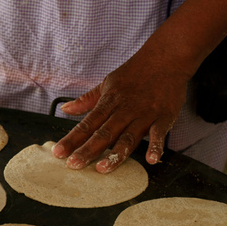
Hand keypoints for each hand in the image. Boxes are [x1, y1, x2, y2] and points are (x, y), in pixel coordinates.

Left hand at [52, 47, 191, 172]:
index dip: (72, 139)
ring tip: (103, 168)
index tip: (58, 152)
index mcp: (109, 102)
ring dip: (115, 154)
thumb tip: (64, 109)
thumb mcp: (107, 83)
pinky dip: (156, 146)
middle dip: (87, 150)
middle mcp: (124, 110)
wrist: (167, 57)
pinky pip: (159, 134)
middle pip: (103, 133)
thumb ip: (87, 100)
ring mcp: (144, 115)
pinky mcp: (164, 117)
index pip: (87, 124)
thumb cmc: (135, 72)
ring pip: (128, 137)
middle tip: (73, 164)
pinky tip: (151, 160)